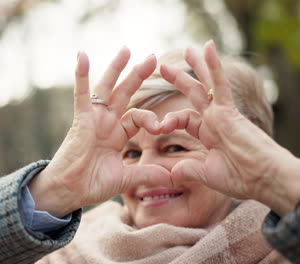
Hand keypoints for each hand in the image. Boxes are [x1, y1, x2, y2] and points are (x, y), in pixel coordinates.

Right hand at [29, 47, 171, 216]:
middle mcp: (106, 123)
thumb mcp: (125, 179)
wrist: (68, 192)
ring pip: (106, 88)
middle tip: (153, 58)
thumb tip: (171, 177)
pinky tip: (82, 55)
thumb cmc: (91, 185)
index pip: (139, 117)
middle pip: (125, 93)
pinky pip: (81, 94)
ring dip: (116, 69)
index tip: (163, 128)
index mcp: (117, 134)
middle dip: (138, 76)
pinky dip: (81, 75)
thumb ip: (147, 174)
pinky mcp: (81, 120)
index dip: (152, 120)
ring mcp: (94, 119)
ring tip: (127, 50)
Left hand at [159, 40, 299, 215]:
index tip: (157, 128)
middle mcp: (214, 120)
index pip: (183, 119)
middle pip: (193, 94)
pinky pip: (219, 84)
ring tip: (188, 49)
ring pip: (206, 84)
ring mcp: (221, 113)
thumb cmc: (241, 178)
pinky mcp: (229, 110)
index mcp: (208, 133)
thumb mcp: (204, 174)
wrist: (263, 179)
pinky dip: (214, 66)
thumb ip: (186, 170)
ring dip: (197, 66)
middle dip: (178, 79)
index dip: (167, 120)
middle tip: (163, 66)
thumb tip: (169, 176)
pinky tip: (208, 48)